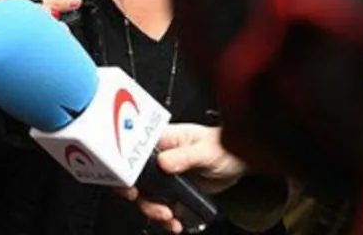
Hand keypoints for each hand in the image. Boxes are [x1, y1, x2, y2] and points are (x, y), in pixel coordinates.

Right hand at [120, 125, 245, 232]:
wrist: (237, 165)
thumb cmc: (222, 147)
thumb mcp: (206, 150)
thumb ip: (185, 156)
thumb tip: (163, 162)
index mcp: (161, 140)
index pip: (132, 151)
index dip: (125, 167)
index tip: (130, 182)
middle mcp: (158, 158)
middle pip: (135, 177)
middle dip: (138, 194)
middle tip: (145, 202)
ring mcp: (163, 176)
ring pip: (146, 195)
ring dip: (153, 209)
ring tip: (168, 216)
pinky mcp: (171, 192)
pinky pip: (161, 206)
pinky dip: (165, 218)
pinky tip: (175, 222)